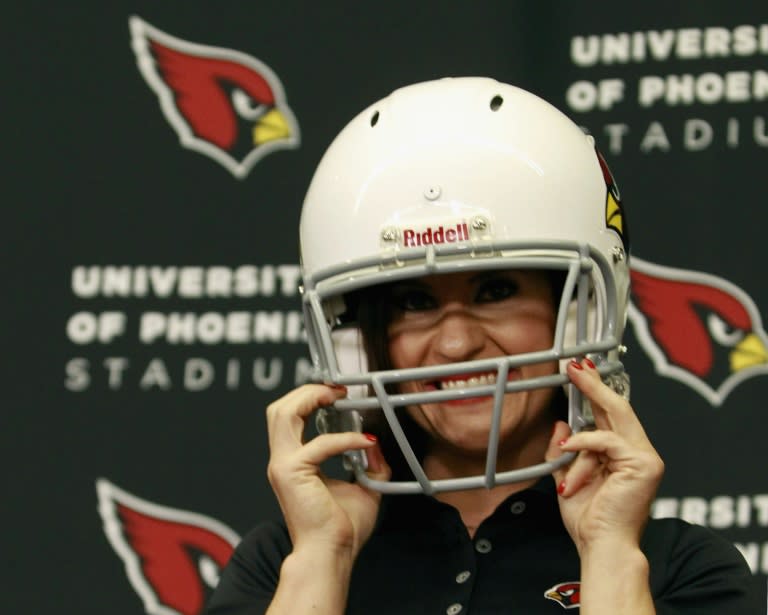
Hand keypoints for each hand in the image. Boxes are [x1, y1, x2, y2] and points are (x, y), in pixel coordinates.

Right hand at [266, 384, 390, 560]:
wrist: (330, 556)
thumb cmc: (341, 530)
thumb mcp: (364, 488)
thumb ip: (371, 464)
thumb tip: (377, 442)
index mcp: (293, 462)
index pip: (290, 417)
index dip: (311, 398)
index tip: (338, 394)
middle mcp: (282, 461)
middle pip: (279, 408)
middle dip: (307, 390)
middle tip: (337, 389)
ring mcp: (282, 466)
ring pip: (283, 413)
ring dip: (311, 398)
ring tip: (337, 396)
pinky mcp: (291, 473)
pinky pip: (320, 443)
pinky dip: (345, 439)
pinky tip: (366, 443)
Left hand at [545, 359, 663, 555]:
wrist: (602, 547)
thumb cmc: (589, 520)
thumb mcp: (566, 477)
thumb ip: (563, 451)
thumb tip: (561, 425)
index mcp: (624, 456)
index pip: (612, 416)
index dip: (597, 392)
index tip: (581, 372)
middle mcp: (640, 453)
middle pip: (619, 407)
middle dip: (596, 383)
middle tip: (577, 364)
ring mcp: (645, 458)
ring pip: (615, 416)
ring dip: (589, 399)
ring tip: (573, 377)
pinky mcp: (643, 464)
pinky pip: (606, 441)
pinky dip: (583, 443)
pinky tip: (567, 449)